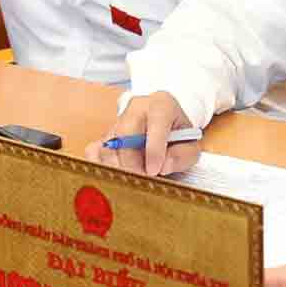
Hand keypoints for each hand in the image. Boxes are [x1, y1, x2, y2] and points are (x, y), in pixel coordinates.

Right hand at [86, 93, 203, 176]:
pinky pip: (94, 150)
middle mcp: (136, 108)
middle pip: (125, 132)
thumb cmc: (178, 137)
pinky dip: (102, 166)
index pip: (156, 120)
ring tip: (133, 181)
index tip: (155, 170)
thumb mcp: (191, 147)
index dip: (154, 148)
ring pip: (108, 144)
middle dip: (133, 162)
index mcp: (161, 105)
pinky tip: (116, 176)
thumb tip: (163, 165)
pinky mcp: (105, 135)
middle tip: (143, 180)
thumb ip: (183, 156)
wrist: (165, 128)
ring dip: (119, 167)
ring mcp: (118, 120)